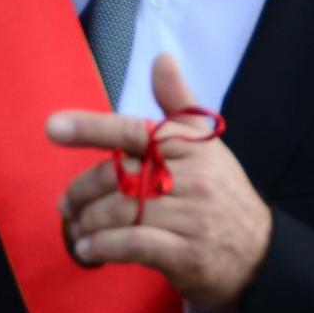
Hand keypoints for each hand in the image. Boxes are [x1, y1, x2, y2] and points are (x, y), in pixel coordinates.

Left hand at [49, 53, 272, 312]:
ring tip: (77, 229)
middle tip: (65, 204)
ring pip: (122, 212)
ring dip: (89, 222)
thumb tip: (162, 57)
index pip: (134, 131)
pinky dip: (104, 247)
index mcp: (189, 146)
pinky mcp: (188, 255)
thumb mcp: (203, 145)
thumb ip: (177, 103)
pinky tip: (90, 250)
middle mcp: (192, 178)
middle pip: (118, 176)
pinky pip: (135, 246)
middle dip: (83, 191)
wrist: (261, 254)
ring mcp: (191, 217)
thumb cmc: (220, 193)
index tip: (52, 127)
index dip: (91, 127)